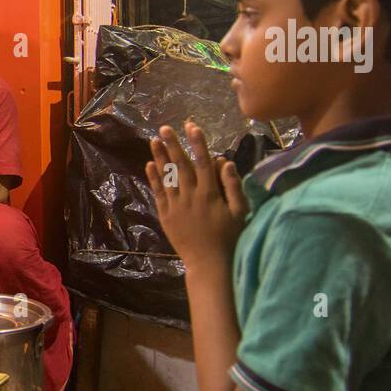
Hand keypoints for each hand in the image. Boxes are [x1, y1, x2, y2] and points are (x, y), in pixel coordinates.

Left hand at [145, 122, 248, 270]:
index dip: (197, 143)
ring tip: (154, 140)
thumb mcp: (240, 212)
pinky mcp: (166, 216)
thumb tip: (225, 162)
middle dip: (173, 144)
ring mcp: (176, 206)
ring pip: (166, 177)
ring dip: (160, 157)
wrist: (209, 263)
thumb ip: (233, 186)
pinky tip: (149, 165)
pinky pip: (158, 194)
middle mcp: (190, 196)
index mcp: (210, 194)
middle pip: (181, 165)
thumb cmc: (230, 237)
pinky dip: (154, 178)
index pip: (203, 162)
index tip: (192, 126)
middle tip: (164, 127)